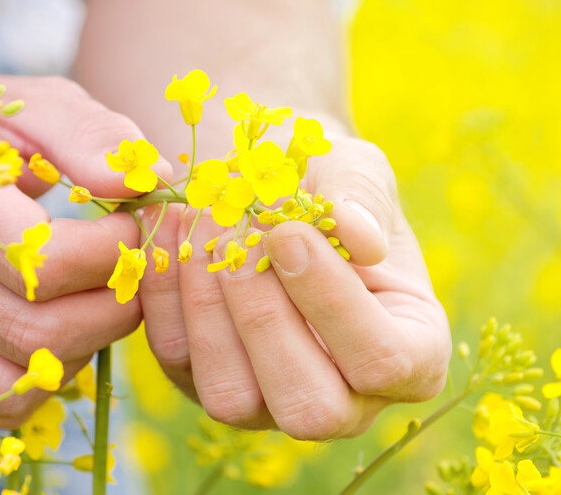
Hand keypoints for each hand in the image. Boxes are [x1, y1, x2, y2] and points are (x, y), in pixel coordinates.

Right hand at [0, 76, 156, 427]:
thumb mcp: (28, 103)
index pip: (43, 261)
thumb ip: (89, 135)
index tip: (135, 226)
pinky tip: (61, 324)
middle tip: (134, 269)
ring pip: (23, 376)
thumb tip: (151, 181)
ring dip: (88, 343)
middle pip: (39, 330)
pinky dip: (48, 375)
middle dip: (115, 304)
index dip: (113, 252)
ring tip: (100, 293)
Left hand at [139, 136, 450, 438]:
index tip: (288, 231)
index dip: (331, 301)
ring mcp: (269, 402)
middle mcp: (344, 398)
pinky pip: (176, 357)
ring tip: (204, 223)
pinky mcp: (204, 381)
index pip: (383, 362)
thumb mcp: (357, 170)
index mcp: (412, 355)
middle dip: (263, 317)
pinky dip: (165, 292)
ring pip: (231, 396)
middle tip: (241, 235)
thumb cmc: (329, 185)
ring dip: (207, 305)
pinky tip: (170, 228)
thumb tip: (360, 237)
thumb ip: (363, 197)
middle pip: (307, 407)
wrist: (273, 190)